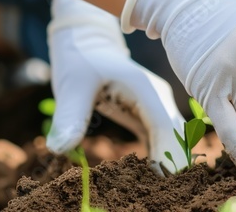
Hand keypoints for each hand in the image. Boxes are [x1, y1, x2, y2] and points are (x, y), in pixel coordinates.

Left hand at [46, 0, 184, 175]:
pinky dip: (161, 157)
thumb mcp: (72, 86)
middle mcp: (158, 98)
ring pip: (174, 139)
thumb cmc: (80, 60)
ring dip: (170, 162)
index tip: (165, 182)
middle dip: (174, 164)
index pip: (165, 128)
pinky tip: (152, 177)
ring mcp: (157, 106)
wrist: (87, 41)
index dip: (168, 156)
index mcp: (146, 90)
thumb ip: (69, 116)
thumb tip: (59, 148)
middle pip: (176, 136)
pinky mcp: (149, 114)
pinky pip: (162, 139)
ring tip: (163, 190)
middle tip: (167, 193)